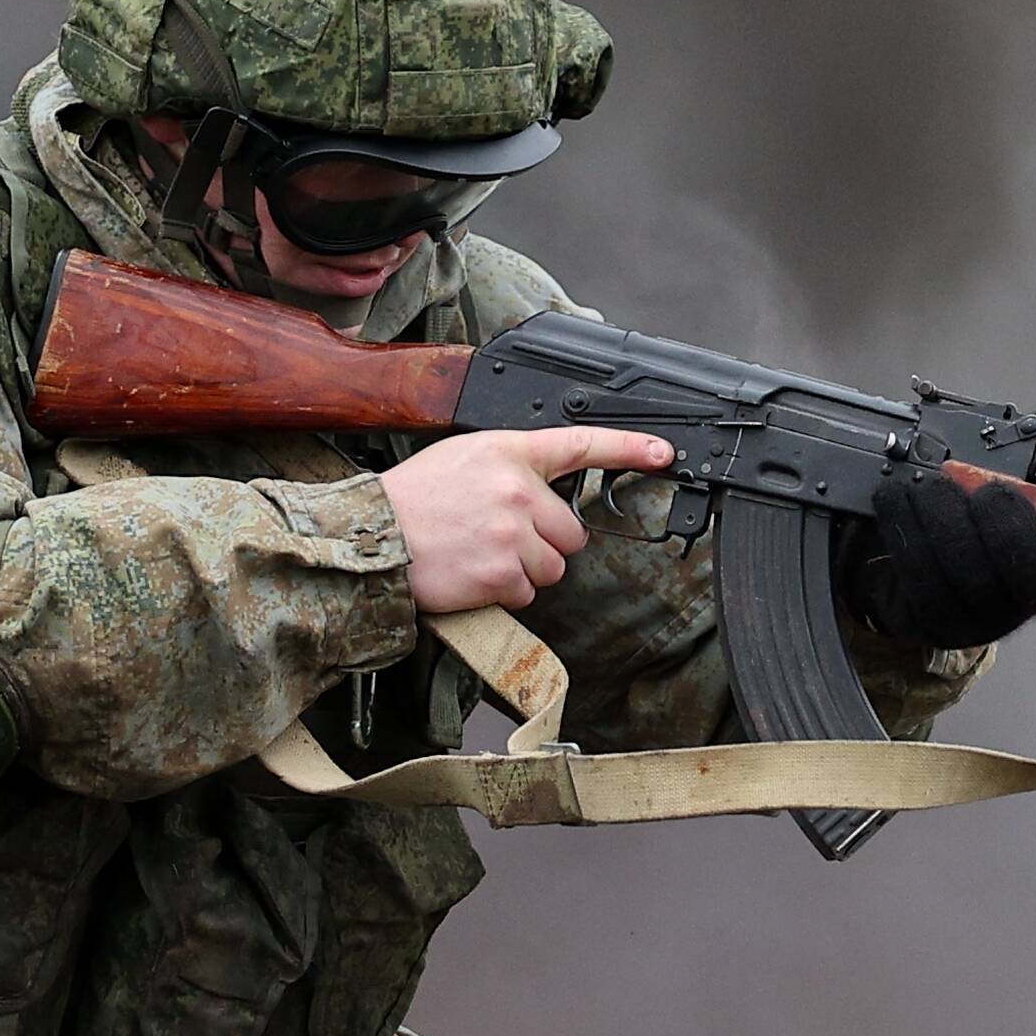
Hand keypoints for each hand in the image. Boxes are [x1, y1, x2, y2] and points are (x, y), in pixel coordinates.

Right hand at [387, 426, 670, 610]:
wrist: (371, 536)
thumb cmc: (411, 500)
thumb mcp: (462, 459)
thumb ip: (510, 468)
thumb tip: (545, 496)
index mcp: (509, 452)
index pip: (581, 444)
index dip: (629, 448)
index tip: (664, 453)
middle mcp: (516, 489)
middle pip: (571, 530)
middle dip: (545, 542)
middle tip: (500, 538)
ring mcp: (512, 532)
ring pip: (553, 566)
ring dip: (525, 570)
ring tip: (480, 555)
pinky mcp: (502, 572)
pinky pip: (528, 592)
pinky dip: (504, 592)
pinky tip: (472, 574)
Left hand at [844, 466, 1035, 649]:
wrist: (910, 506)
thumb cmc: (984, 478)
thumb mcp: (1030, 444)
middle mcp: (1035, 596)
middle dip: (1013, 533)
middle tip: (990, 492)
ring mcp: (987, 616)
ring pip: (974, 582)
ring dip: (948, 521)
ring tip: (926, 483)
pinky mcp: (937, 620)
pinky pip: (924, 586)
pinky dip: (908, 532)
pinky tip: (897, 498)